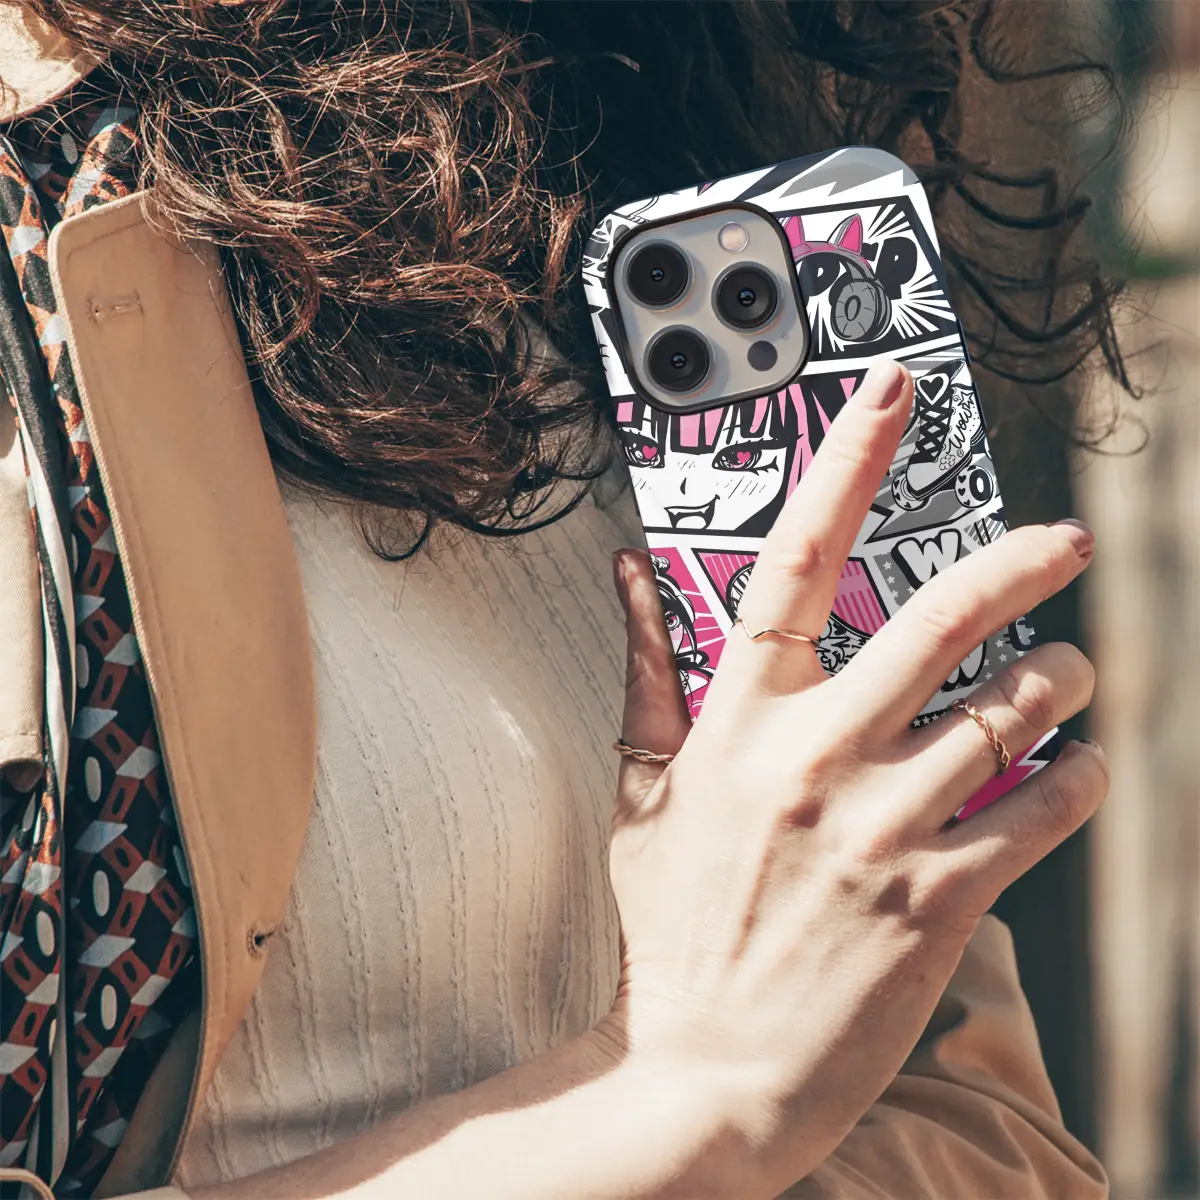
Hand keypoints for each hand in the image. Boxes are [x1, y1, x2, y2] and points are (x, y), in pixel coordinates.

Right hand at [606, 360, 1105, 1194]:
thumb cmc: (671, 927)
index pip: (795, 562)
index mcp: (738, 723)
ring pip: (1010, 712)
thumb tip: (628, 572)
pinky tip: (1075, 769)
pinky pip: (1039, 810)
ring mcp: (881, 828)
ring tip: (1072, 676)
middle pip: (940, 620)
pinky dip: (1076, 777)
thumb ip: (647, 672)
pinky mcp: (939, 899)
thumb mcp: (642, 793)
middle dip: (1021, 564)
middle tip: (1066, 541)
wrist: (703, 1071)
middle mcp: (815, 759)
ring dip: (1062, 681)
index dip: (846, 465)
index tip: (892, 397)